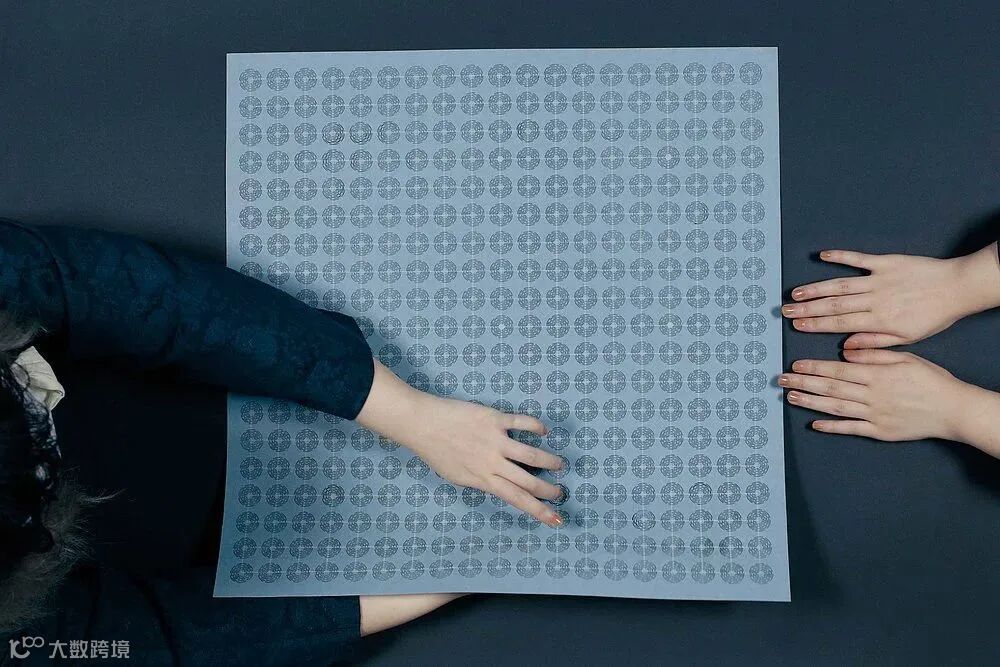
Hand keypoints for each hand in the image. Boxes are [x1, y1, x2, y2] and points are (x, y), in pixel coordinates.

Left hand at [357, 361, 565, 526]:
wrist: (421, 424)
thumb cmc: (435, 452)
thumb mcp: (456, 477)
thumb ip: (479, 481)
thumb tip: (496, 484)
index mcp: (483, 480)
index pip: (517, 499)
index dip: (539, 511)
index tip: (556, 519)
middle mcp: (492, 463)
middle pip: (528, 481)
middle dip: (548, 490)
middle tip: (560, 493)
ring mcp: (494, 440)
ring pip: (531, 454)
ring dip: (549, 461)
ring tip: (560, 464)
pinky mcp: (493, 419)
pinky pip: (521, 422)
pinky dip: (536, 426)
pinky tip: (544, 431)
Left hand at [780, 349, 993, 445]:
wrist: (953, 410)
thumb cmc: (932, 381)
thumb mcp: (905, 357)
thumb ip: (875, 353)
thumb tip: (848, 350)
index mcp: (877, 374)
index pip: (838, 369)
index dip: (814, 367)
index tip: (796, 364)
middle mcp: (871, 395)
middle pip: (831, 387)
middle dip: (804, 382)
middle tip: (782, 379)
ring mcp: (874, 415)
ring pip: (835, 407)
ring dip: (810, 402)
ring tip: (791, 396)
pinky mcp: (879, 432)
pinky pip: (851, 429)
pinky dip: (831, 427)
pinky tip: (814, 424)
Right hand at [782, 244, 999, 347]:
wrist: (957, 289)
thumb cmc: (934, 316)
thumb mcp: (908, 339)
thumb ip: (875, 343)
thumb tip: (848, 347)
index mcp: (880, 320)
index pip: (841, 323)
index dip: (816, 324)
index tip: (797, 324)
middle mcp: (875, 299)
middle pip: (834, 305)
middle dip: (807, 307)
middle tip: (786, 309)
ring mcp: (879, 279)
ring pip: (841, 284)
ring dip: (816, 287)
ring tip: (796, 291)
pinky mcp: (887, 262)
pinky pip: (860, 259)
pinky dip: (841, 256)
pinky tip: (823, 256)